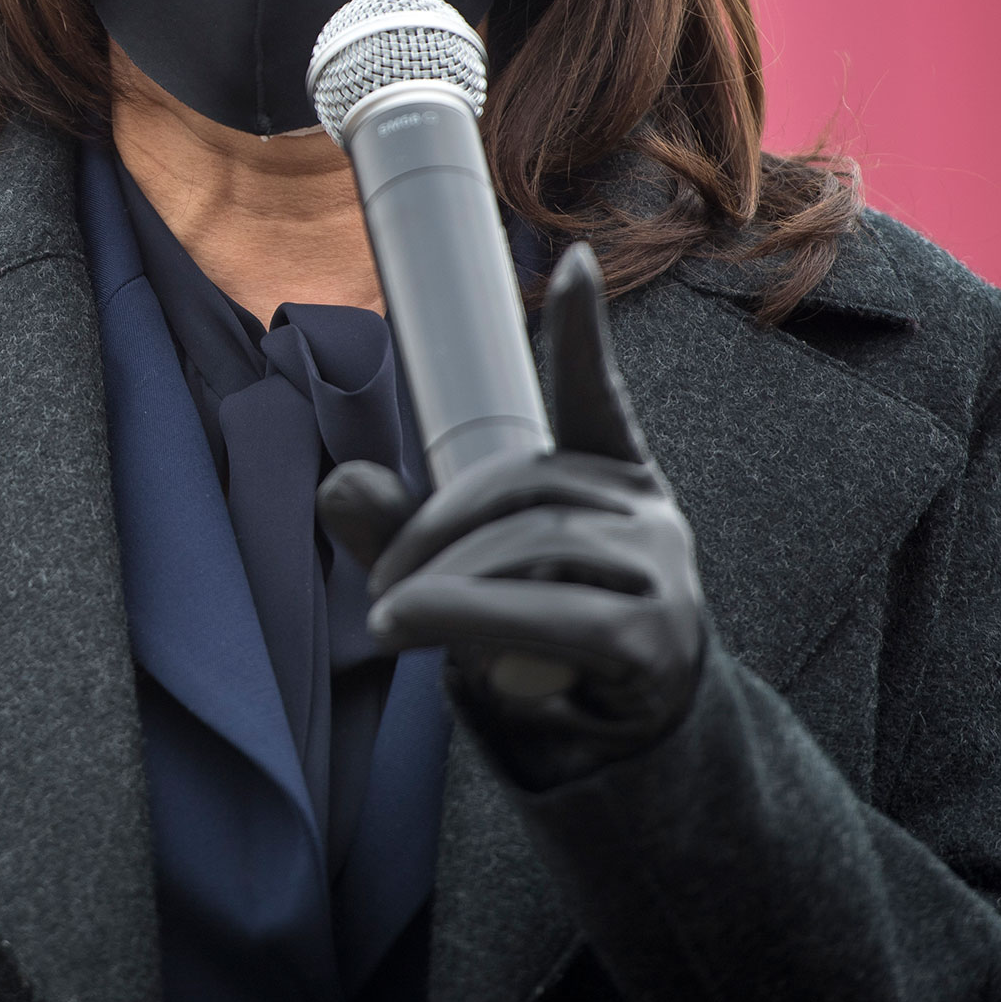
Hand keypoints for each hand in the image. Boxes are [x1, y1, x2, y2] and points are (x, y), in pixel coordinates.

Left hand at [318, 242, 705, 788]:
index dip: (582, 333)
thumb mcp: (460, 578)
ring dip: (440, 585)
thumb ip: (397, 530)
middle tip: (377, 592)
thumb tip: (338, 481)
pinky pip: (550, 612)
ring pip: (528, 548)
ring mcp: (662, 570)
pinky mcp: (655, 637)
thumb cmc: (539, 638)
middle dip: (429, 535)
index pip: (593, 398)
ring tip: (389, 620)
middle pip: (516, 490)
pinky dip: (467, 616)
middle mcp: (646, 511)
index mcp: (608, 479)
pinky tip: (412, 621)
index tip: (569, 261)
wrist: (621, 740)